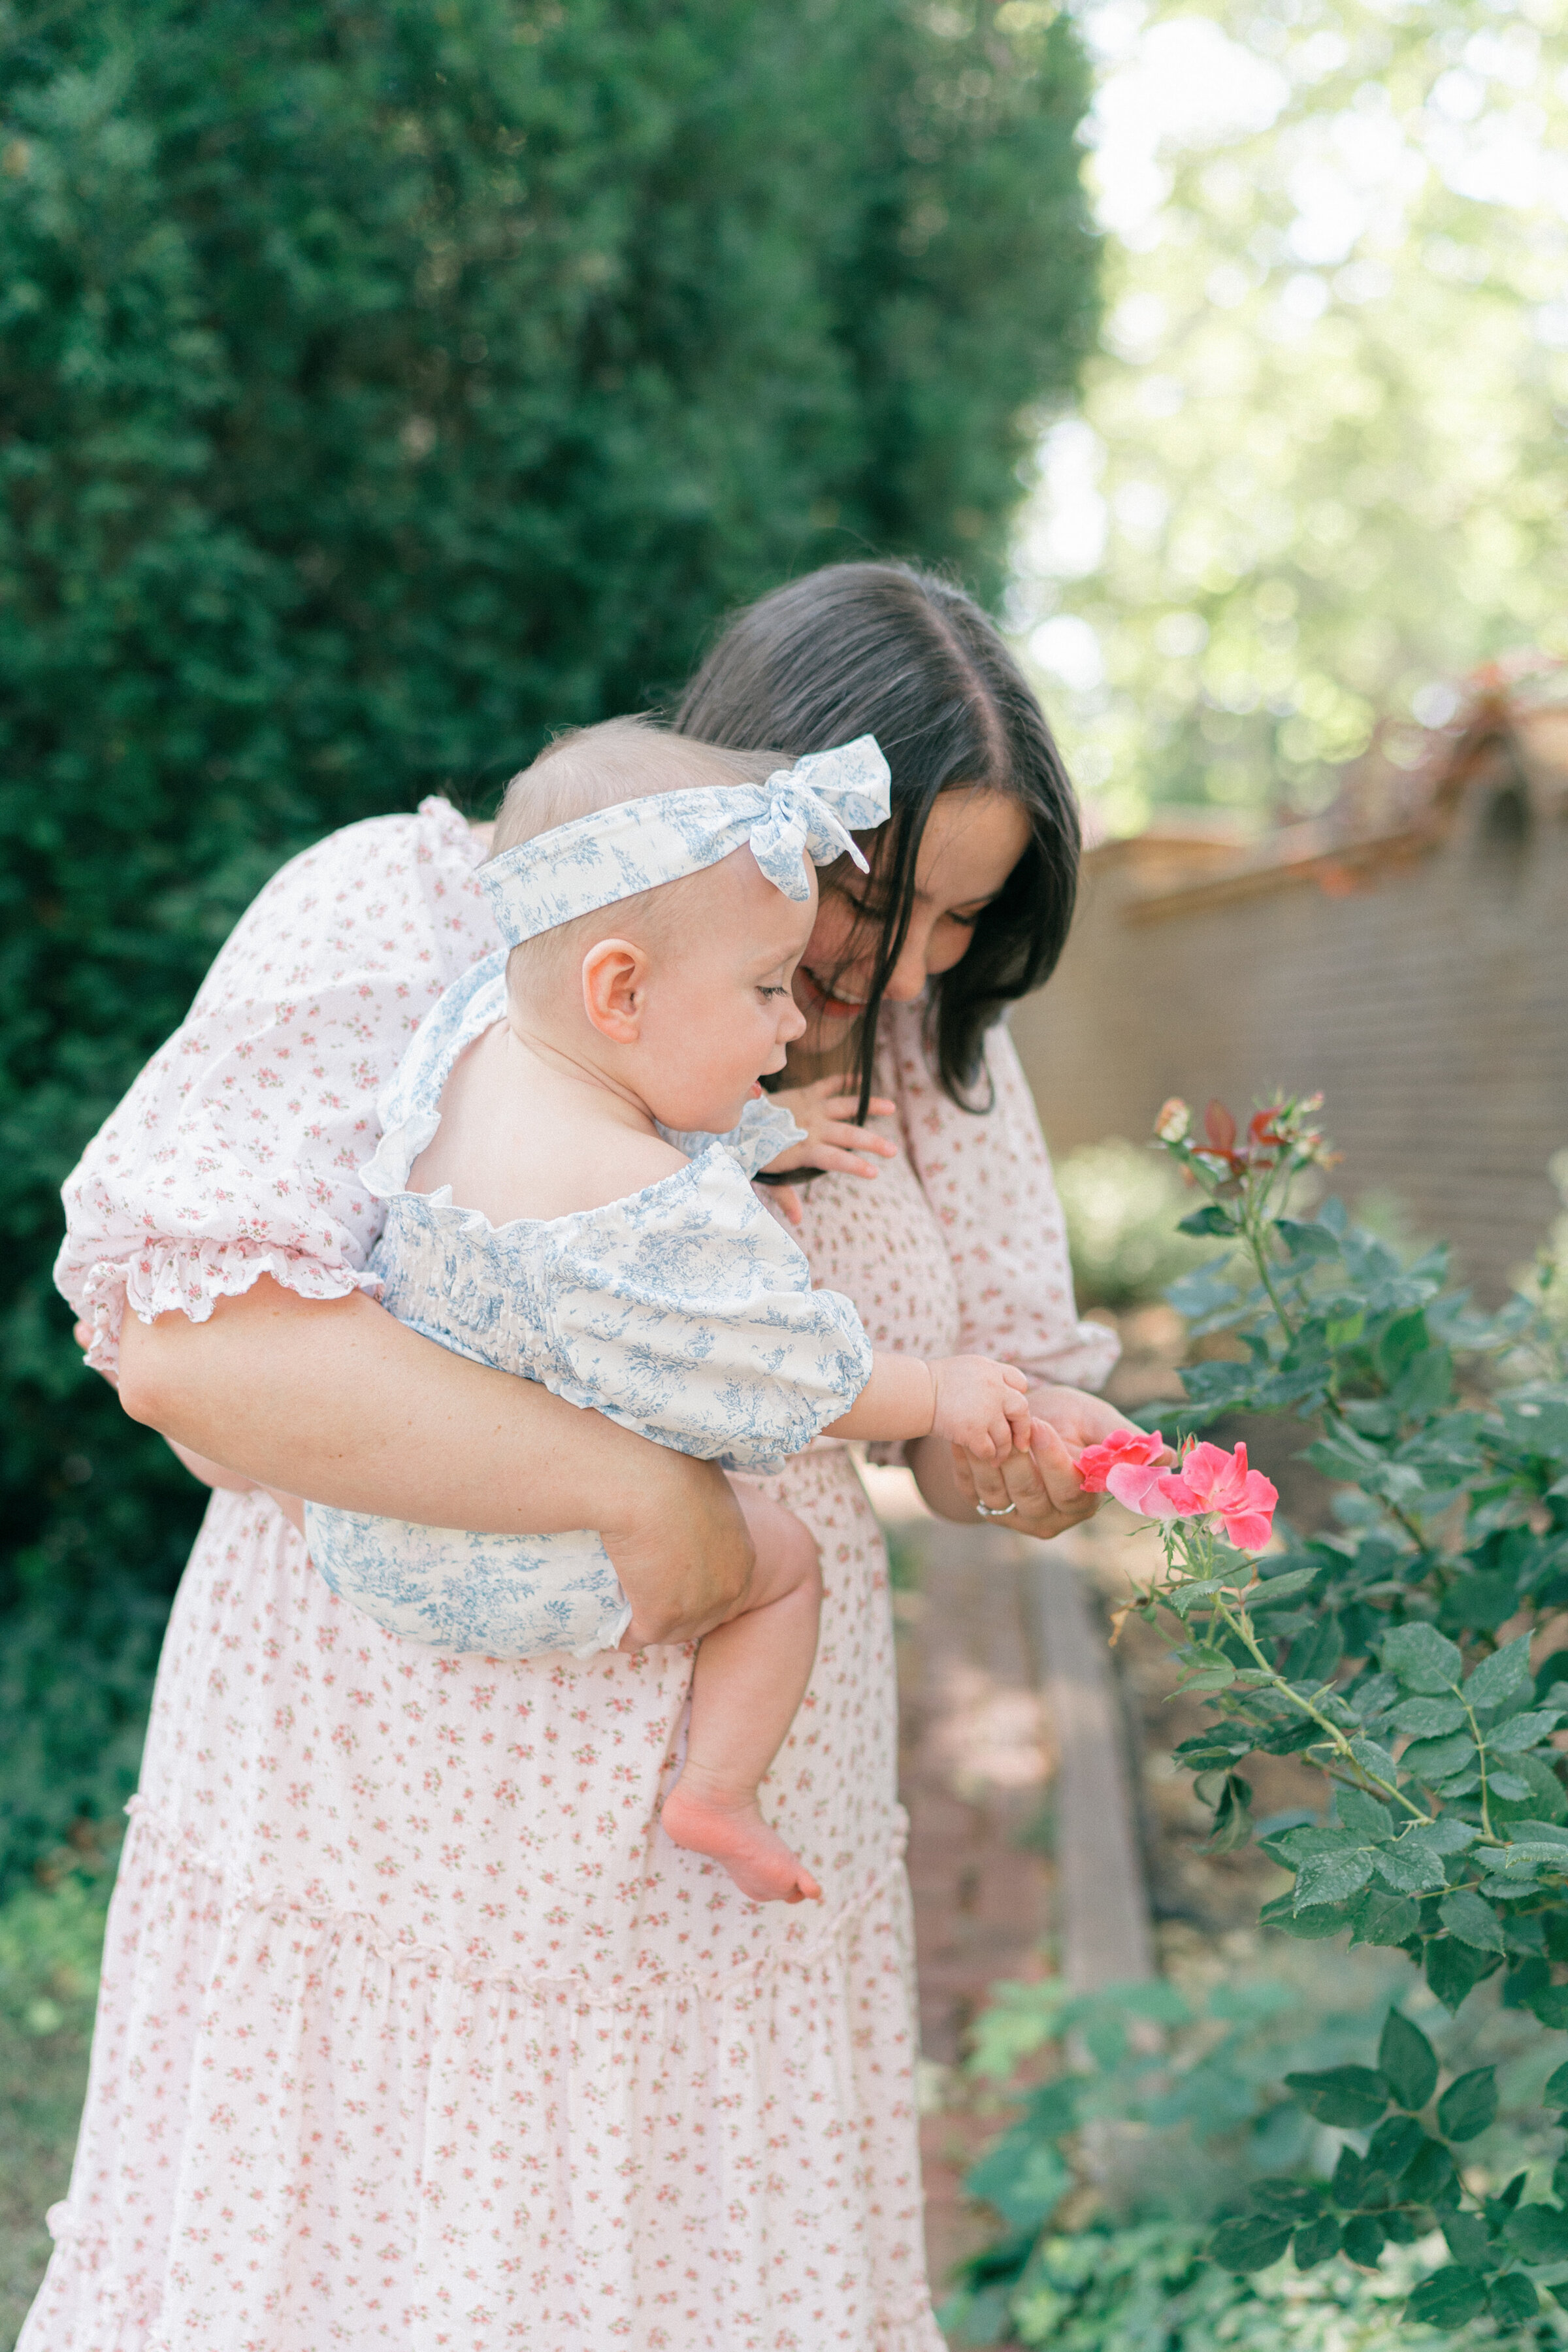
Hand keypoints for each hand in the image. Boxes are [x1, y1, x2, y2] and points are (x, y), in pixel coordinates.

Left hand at [761, 1078, 897, 1221]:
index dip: (854, 1165)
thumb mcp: (765, 1177)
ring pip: (844, 1104)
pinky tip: (861, 1078)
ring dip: (868, 1105)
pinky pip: (829, 1083)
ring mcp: (811, 1107)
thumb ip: (784, 1196)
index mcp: (803, 1149)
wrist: (737, 1119)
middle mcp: (812, 1126)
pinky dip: (844, 1080)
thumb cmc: (753, 1151)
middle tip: (892, 1151)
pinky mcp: (806, 1093)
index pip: (833, 1159)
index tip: (874, 1172)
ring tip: (891, 1107)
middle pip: (847, 1134)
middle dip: (871, 1142)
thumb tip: (797, 1220)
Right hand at [927, 1355, 1033, 1461]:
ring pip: (1006, 1436)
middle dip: (1022, 1429)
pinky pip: (989, 1449)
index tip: (1011, 1412)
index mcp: (993, 1370)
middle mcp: (994, 1389)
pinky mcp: (972, 1431)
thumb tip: (1011, 1394)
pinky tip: (985, 1458)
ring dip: (1003, 1449)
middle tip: (1020, 1443)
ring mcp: (985, 1411)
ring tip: (998, 1456)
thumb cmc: (938, 1381)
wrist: (916, 1392)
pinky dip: (988, 1455)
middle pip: (1021, 1411)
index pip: (1020, 1383)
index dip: (1018, 1398)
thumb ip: (992, 1377)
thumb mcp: (969, 1367)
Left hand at [945, 1384, 1147, 1539]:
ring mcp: (1017, 1516)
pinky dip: (965, 1464)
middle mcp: (1052, 1517)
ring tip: (983, 1428)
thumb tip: (1169, 1455)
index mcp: (1084, 1499)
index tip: (1040, 1426)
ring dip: (989, 1461)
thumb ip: (1123, 1439)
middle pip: (1033, 1495)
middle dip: (1019, 1458)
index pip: (1071, 1489)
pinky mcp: (987, 1508)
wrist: (1020, 1423)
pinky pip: (972, 1490)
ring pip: (1000, 1494)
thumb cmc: (1066, 1419)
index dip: (1054, 1461)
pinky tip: (961, 1438)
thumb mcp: (1094, 1421)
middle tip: (1007, 1424)